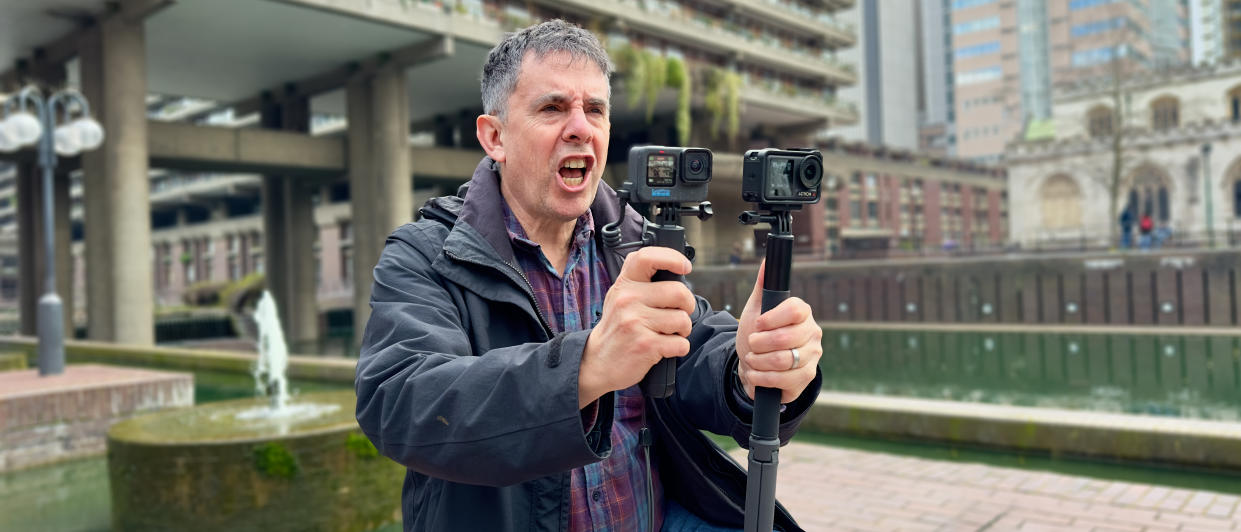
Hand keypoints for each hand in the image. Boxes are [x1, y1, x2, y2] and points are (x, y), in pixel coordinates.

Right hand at [579, 247, 695, 407]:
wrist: (597, 361)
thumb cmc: (616, 328)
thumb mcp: (620, 298)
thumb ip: (642, 283)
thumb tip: (677, 272)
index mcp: (624, 284)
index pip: (647, 257)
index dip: (672, 258)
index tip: (685, 267)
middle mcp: (628, 299)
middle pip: (679, 292)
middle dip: (687, 306)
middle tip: (678, 313)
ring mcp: (635, 322)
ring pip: (683, 320)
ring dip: (683, 330)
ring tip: (667, 333)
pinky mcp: (645, 345)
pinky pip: (681, 343)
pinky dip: (679, 348)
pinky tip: (664, 348)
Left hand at [735, 262, 821, 403]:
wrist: (754, 366)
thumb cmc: (757, 335)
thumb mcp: (756, 309)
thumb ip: (763, 286)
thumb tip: (767, 261)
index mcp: (803, 313)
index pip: (796, 310)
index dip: (772, 319)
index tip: (757, 324)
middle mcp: (813, 334)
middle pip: (786, 338)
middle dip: (759, 343)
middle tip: (751, 343)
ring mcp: (812, 358)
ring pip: (782, 360)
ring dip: (758, 361)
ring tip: (752, 359)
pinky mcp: (806, 379)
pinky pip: (782, 380)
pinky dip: (761, 377)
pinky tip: (755, 373)